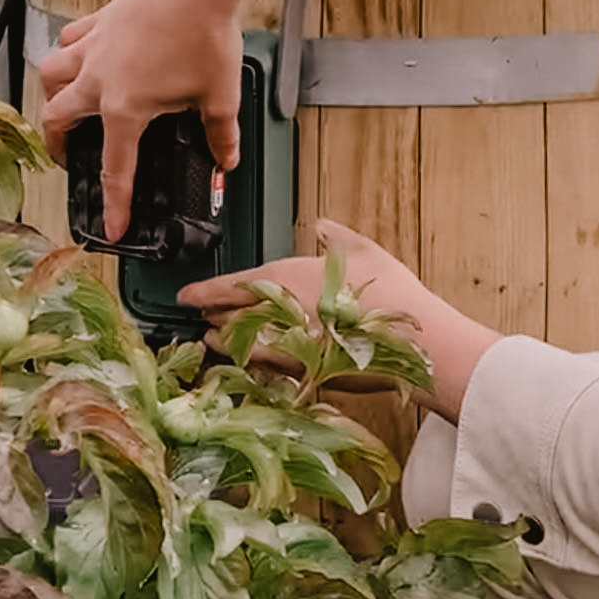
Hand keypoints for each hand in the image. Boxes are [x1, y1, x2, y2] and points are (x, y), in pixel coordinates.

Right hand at [39, 0, 309, 240]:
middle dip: (57, 146)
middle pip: (58, 119)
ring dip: (52, 95)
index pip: (115, 169)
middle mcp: (98, 79)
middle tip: (67, 159)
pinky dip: (69, 52)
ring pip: (51, 75)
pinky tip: (81, 55)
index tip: (111, 229)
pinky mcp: (100, 20)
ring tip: (63, 107)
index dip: (114, 204)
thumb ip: (220, 135)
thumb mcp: (220, 95)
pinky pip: (71, 40)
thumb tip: (225, 159)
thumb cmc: (206, 34)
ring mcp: (94, 46)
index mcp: (125, 108)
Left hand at [180, 220, 499, 422]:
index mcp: (285, 277)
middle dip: (213, 314)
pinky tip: (247, 361)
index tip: (185, 295)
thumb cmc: (389, 293)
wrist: (413, 342)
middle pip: (228, 316)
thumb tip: (322, 225)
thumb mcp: (363, 250)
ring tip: (212, 337)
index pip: (229, 285)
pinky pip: (260, 368)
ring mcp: (284, 346)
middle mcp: (276, 312)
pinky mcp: (299, 373)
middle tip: (201, 313)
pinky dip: (248, 362)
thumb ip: (335, 236)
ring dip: (223, 340)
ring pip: (238, 345)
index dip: (202, 291)